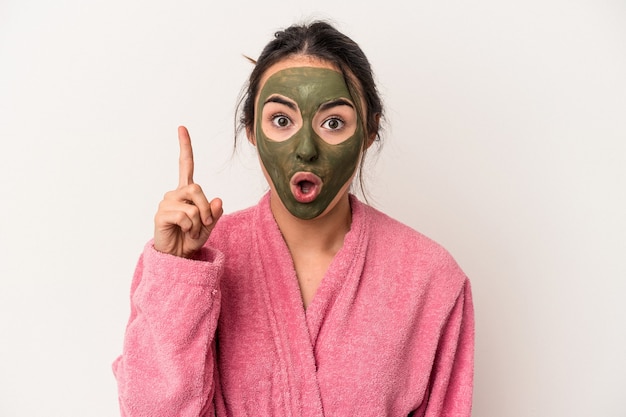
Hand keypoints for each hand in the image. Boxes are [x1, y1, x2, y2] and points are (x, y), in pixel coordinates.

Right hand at [153, 126, 222, 257]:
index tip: (182, 128)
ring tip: (192, 231)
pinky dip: (190, 228)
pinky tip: (183, 232)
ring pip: (193, 205)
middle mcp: (175, 194)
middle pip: (197, 189)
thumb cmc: (191, 239)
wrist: (177, 257)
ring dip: (199, 221)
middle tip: (205, 224)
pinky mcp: (161, 215)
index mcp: (186, 192)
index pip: (185, 165)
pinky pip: (185, 217)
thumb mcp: (210, 226)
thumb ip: (216, 213)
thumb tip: (218, 200)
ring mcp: (166, 203)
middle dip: (207, 209)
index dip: (185, 147)